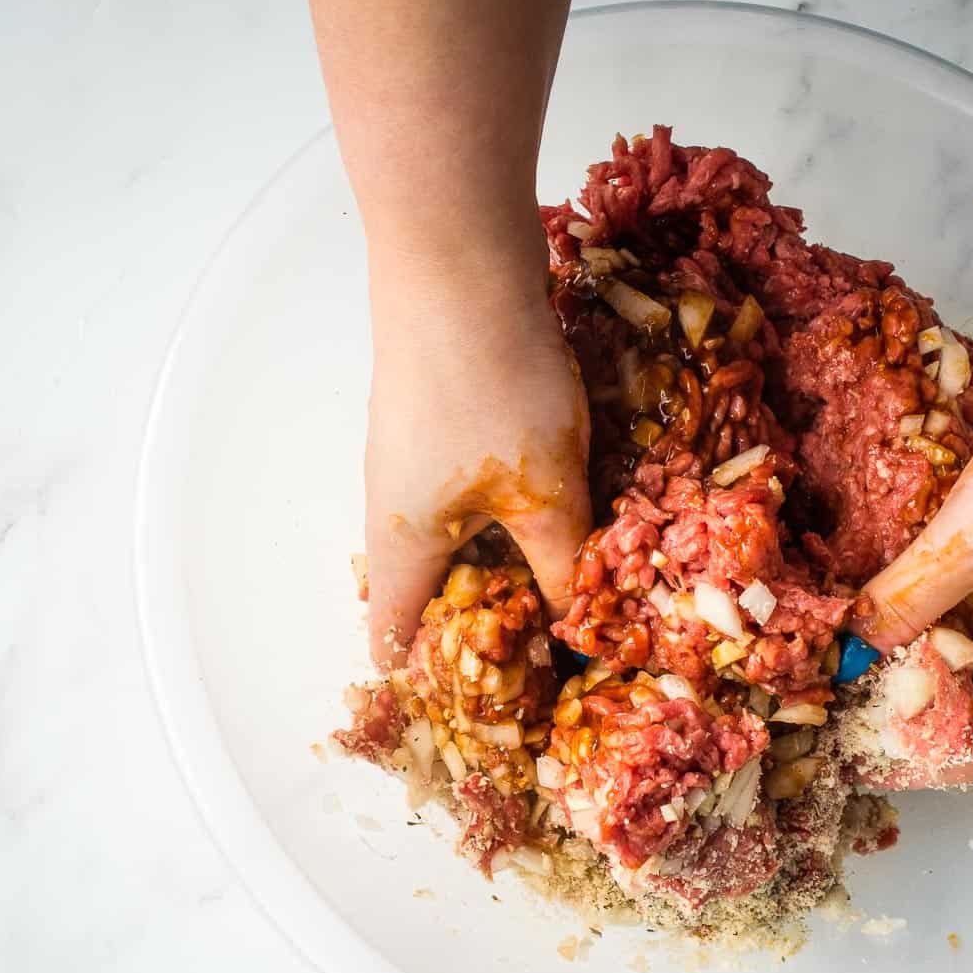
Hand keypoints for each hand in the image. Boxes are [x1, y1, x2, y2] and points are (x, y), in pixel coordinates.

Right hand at [363, 260, 590, 669]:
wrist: (458, 261)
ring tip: (566, 585)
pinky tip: (561, 503)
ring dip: (502, 563)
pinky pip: (466, 488)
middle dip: (484, 625)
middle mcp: (392, 509)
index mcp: (401, 549)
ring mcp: (410, 458)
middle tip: (549, 653)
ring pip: (452, 536)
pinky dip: (506, 511)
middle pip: (425, 592)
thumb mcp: (548, 494)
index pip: (395, 643)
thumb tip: (580, 629)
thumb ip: (564, 567)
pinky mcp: (437, 416)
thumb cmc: (493, 389)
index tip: (488, 711)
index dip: (434, 685)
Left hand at [855, 316, 972, 779]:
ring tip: (861, 616)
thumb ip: (907, 599)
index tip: (846, 739)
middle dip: (905, 695)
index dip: (908, 759)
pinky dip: (952, 590)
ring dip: (926, 637)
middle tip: (838, 671)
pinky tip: (914, 555)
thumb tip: (853, 649)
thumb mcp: (971, 541)